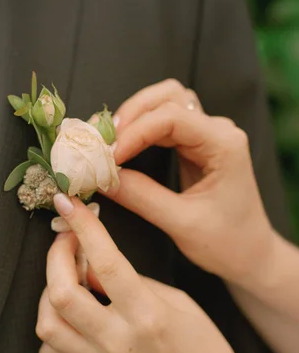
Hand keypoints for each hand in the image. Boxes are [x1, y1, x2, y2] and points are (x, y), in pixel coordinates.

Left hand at [36, 194, 249, 352]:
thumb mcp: (180, 304)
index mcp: (148, 316)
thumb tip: (92, 267)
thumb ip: (134, 283)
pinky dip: (52, 327)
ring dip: (47, 293)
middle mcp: (117, 341)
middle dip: (56, 256)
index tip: (68, 203)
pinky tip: (67, 317)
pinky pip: (50, 352)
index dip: (83, 228)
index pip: (105, 262)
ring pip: (46, 323)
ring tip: (64, 280)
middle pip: (61, 292)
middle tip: (66, 241)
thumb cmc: (203, 352)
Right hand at [107, 79, 274, 286]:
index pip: (172, 118)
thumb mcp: (182, 223)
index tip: (108, 156)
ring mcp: (207, 137)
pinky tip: (120, 148)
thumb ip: (142, 197)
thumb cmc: (227, 243)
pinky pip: (163, 126)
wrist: (250, 255)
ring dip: (133, 118)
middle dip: (131, 115)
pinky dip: (138, 132)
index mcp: (224, 144)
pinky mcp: (195, 147)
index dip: (135, 132)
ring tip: (107, 141)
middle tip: (101, 141)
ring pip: (164, 106)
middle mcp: (217, 131)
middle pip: (168, 98)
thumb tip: (103, 178)